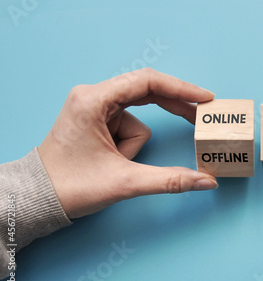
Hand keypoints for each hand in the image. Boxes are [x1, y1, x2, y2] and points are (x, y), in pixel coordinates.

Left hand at [38, 68, 218, 218]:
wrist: (38, 199)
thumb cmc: (70, 186)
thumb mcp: (125, 182)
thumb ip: (170, 180)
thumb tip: (207, 181)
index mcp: (94, 100)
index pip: (147, 82)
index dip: (181, 88)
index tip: (205, 98)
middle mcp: (93, 96)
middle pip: (146, 92)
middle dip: (173, 107)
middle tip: (200, 118)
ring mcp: (94, 106)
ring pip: (137, 116)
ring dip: (136, 143)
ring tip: (118, 163)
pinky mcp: (96, 118)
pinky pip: (127, 124)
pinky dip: (129, 143)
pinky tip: (113, 160)